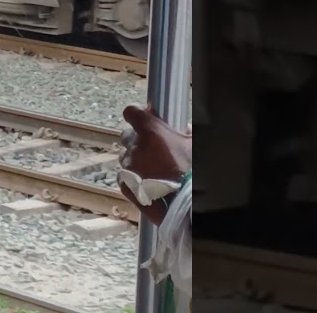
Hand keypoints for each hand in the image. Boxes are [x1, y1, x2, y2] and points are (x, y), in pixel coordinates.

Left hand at [118, 105, 190, 224]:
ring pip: (126, 157)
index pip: (131, 112)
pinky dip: (132, 177)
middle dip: (137, 139)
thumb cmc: (191, 171)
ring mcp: (128, 167)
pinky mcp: (126, 184)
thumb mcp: (192, 145)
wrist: (186, 203)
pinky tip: (145, 181)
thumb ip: (184, 134)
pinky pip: (124, 175)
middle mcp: (135, 147)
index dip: (136, 114)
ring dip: (135, 159)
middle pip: (128, 136)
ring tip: (151, 169)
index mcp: (150, 132)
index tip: (143, 117)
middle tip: (152, 147)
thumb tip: (185, 129)